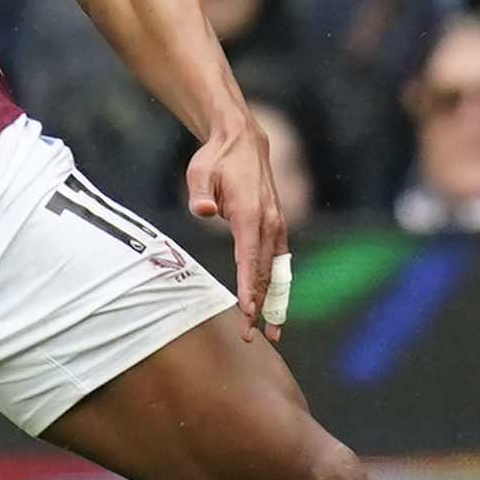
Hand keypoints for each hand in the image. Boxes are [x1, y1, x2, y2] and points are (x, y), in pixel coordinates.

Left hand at [187, 117, 288, 341]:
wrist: (242, 142)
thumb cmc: (215, 160)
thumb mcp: (199, 173)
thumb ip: (201, 195)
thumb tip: (203, 211)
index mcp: (251, 214)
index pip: (249, 258)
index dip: (249, 287)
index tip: (247, 312)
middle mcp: (269, 223)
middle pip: (264, 272)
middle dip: (259, 307)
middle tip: (250, 336)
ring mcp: (277, 226)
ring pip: (276, 271)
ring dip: (275, 302)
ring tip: (273, 333)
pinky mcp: (276, 227)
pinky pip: (279, 262)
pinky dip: (278, 286)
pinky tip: (276, 308)